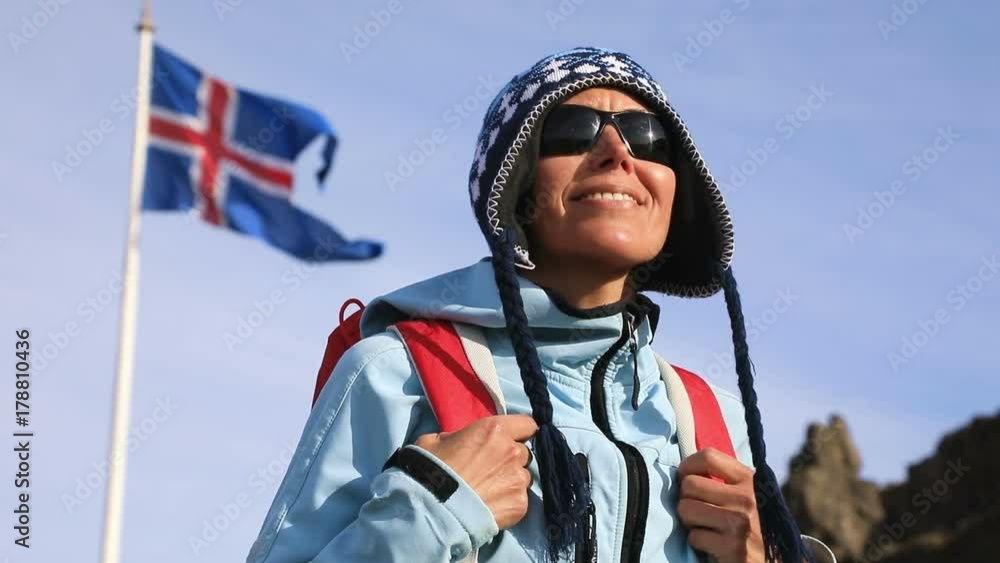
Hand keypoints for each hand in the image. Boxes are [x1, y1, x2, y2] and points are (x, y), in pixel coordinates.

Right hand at [415, 415, 536, 528]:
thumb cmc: (430, 468)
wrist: (431, 508)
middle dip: (511, 459)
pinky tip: (491, 507)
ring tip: (490, 492)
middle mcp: (512, 452)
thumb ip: (459, 437)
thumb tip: (462, 442)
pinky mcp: (520, 504)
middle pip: (523, 453)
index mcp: (494, 430)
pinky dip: (509, 502)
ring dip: (511, 481)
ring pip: (523, 477)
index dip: (521, 432)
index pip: (527, 424)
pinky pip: (520, 499)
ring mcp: (518, 479)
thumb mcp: (436, 440)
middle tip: (491, 470)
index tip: (512, 439)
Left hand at [677, 448, 764, 562]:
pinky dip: (698, 542)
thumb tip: (688, 469)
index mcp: (751, 481)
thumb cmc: (759, 524)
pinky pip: (694, 537)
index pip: (709, 457)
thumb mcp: (753, 494)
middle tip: (697, 507)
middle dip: (687, 498)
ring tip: (704, 525)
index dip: (688, 465)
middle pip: (690, 484)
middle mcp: (746, 499)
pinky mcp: (732, 548)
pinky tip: (714, 543)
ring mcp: (739, 524)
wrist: (778, 559)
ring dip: (689, 520)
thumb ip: (728, 479)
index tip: (685, 475)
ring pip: (686, 509)